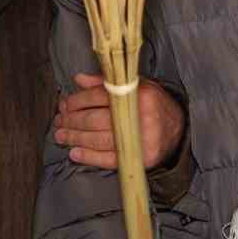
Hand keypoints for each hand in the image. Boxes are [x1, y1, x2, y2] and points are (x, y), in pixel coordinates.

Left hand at [55, 73, 185, 168]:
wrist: (178, 130)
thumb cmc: (154, 106)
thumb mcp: (137, 87)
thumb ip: (107, 83)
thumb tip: (79, 79)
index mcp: (141, 95)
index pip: (100, 96)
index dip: (77, 101)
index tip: (64, 104)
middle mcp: (141, 117)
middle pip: (95, 119)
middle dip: (72, 121)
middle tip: (59, 121)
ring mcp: (141, 139)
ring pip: (98, 139)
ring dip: (75, 138)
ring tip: (61, 135)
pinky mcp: (140, 158)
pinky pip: (108, 159)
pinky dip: (89, 157)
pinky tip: (75, 152)